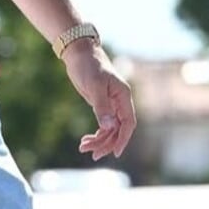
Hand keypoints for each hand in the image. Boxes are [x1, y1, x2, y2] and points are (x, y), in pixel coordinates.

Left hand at [62, 42, 136, 160]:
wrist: (79, 54)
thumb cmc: (89, 66)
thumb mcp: (94, 86)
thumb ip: (102, 106)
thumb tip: (109, 127)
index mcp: (123, 96)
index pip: (128, 123)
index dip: (124, 139)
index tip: (116, 153)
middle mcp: (120, 102)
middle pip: (118, 130)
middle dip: (107, 143)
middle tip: (92, 154)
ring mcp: (111, 105)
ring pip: (110, 129)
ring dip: (99, 140)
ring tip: (83, 147)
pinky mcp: (101, 106)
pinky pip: (103, 125)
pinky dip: (96, 134)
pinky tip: (85, 140)